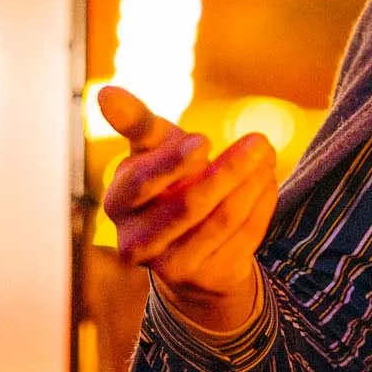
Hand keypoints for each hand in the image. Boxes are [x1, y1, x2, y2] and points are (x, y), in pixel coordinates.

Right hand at [96, 84, 278, 337]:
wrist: (188, 240)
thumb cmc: (168, 179)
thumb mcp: (154, 149)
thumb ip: (136, 123)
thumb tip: (105, 92)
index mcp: (118, 202)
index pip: (141, 183)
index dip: (172, 163)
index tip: (204, 141)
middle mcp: (135, 242)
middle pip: (187, 207)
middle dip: (227, 171)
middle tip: (260, 141)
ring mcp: (170, 267)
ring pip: (220, 221)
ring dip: (250, 183)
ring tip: (266, 154)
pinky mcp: (204, 278)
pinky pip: (242, 238)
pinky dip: (260, 205)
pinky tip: (266, 181)